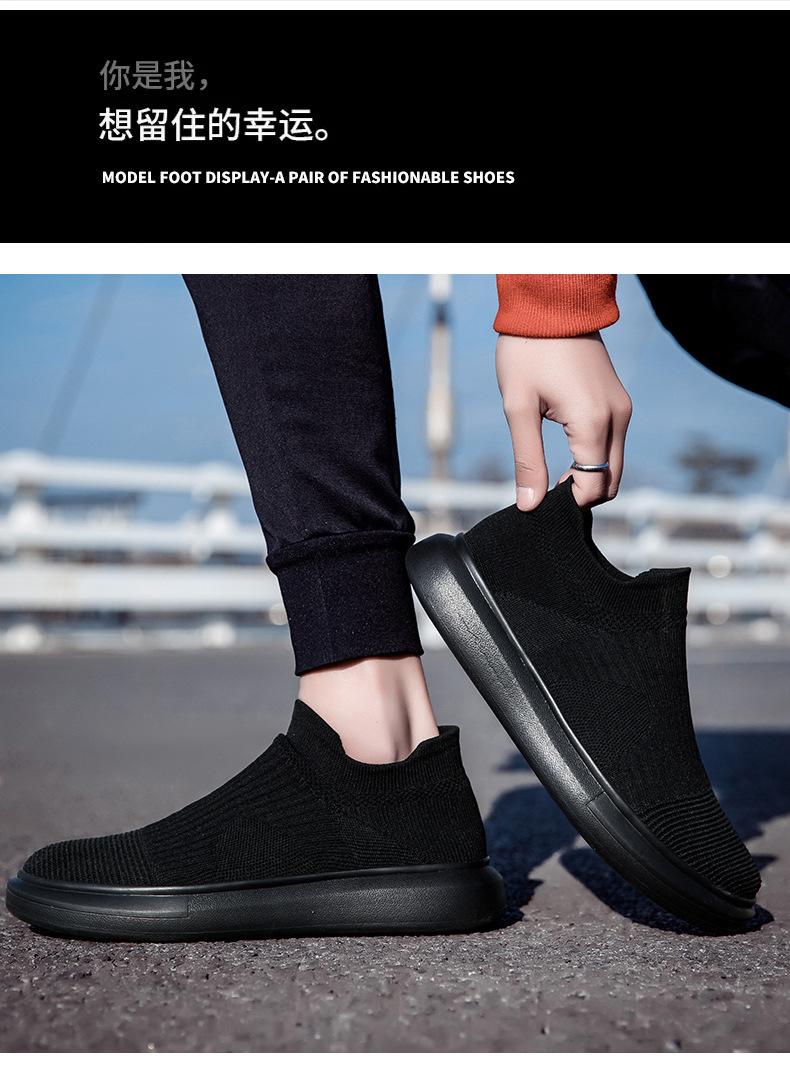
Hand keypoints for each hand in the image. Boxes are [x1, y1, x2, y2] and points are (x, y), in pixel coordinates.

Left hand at [496, 332, 631, 509]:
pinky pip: (613, 445)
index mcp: (593, 422)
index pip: (593, 487)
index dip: (567, 503)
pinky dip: (594, 460)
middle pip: (610, 482)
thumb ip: (527, 459)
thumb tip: (530, 504)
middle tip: (545, 490)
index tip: (540, 501)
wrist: (552, 306)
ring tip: (550, 473)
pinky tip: (565, 456)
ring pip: (614, 465)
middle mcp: (617, 418)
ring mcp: (622, 409)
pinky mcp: (619, 402)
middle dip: (581, 494)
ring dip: (588, 478)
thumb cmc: (528, 352)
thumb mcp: (518, 407)